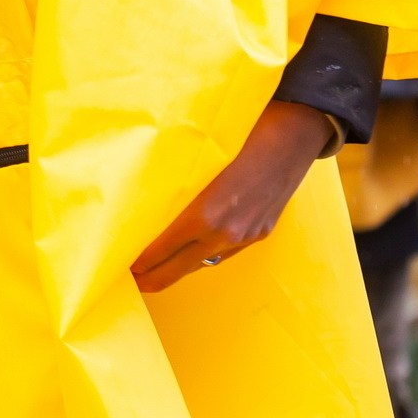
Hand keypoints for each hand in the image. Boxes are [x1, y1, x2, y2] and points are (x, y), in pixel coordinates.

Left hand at [133, 99, 332, 292]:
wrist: (295, 136)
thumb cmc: (242, 134)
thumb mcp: (200, 157)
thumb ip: (177, 184)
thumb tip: (146, 202)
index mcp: (206, 213)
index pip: (163, 247)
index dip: (142, 261)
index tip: (123, 266)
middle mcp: (227, 231)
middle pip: (180, 267)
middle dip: (154, 278)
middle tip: (132, 282)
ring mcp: (247, 235)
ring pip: (203, 262)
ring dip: (179, 267)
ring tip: (156, 269)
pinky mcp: (261, 233)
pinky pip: (225, 252)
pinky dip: (204, 254)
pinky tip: (190, 252)